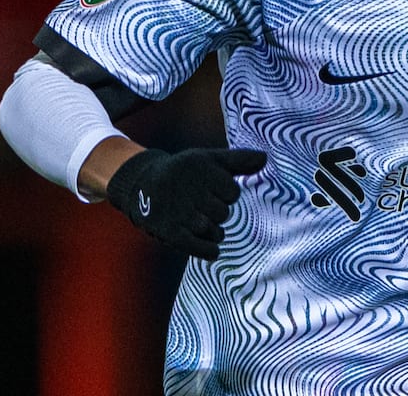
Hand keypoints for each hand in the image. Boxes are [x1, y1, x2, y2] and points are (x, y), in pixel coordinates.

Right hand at [106, 147, 266, 258]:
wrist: (142, 185)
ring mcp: (179, 212)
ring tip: (196, 220)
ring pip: (214, 230)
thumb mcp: (209, 159)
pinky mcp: (170, 232)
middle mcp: (189, 189)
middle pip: (223, 212)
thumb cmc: (184, 172)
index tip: (210, 190)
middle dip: (216, 211)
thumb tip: (265, 159)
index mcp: (200, 167)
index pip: (232, 192)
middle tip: (200, 205)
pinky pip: (202, 248)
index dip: (225, 193)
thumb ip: (239, 160)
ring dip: (211, 229)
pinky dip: (208, 249)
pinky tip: (210, 248)